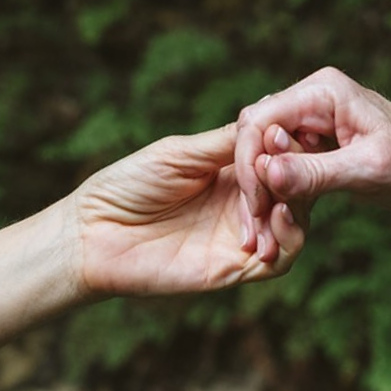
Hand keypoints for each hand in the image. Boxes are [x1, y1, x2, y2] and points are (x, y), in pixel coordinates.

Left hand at [71, 123, 304, 296]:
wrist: (92, 234)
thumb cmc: (126, 186)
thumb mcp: (180, 153)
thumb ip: (226, 143)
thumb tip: (273, 121)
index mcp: (232, 172)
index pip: (281, 157)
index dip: (291, 144)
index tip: (288, 132)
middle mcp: (243, 204)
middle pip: (296, 188)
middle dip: (297, 171)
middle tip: (287, 158)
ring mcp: (242, 237)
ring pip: (296, 223)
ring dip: (297, 202)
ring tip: (281, 187)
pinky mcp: (235, 268)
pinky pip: (280, 259)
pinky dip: (290, 237)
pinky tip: (278, 214)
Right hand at [235, 67, 390, 246]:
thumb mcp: (371, 171)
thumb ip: (317, 172)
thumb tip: (268, 172)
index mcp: (324, 90)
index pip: (259, 121)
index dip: (250, 165)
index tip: (257, 208)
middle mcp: (315, 99)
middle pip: (255, 135)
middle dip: (251, 182)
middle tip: (255, 231)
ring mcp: (316, 122)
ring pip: (265, 154)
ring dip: (261, 193)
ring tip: (263, 235)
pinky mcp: (321, 147)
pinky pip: (284, 167)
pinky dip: (278, 195)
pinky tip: (280, 224)